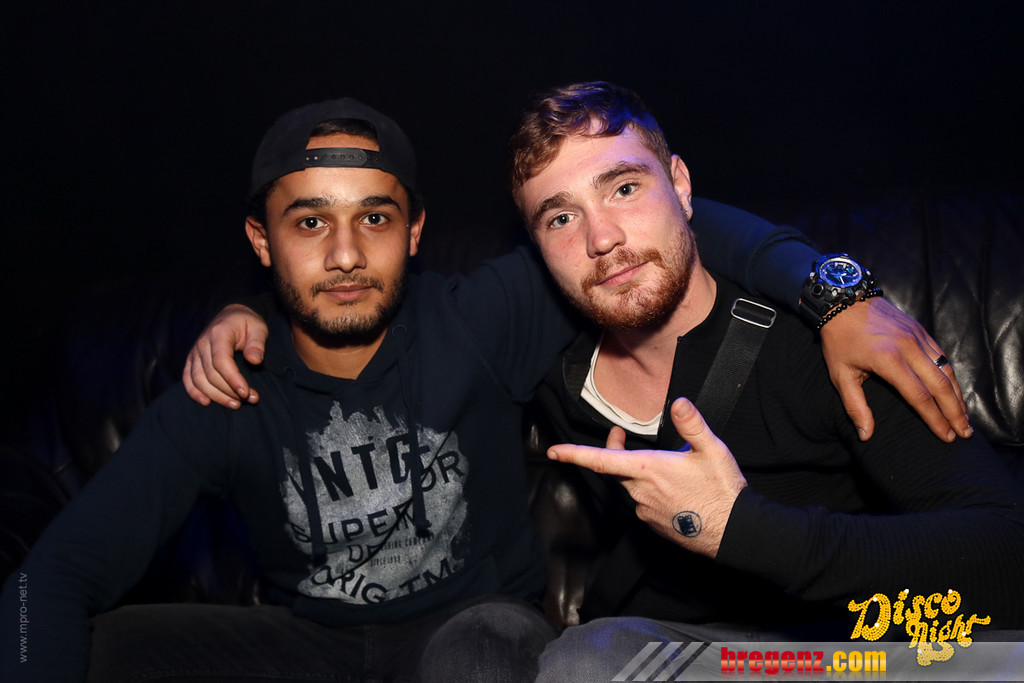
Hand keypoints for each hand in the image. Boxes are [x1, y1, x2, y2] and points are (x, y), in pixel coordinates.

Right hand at [183, 304, 267, 408]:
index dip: (233, 379)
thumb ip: (257, 344)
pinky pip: (187, 378)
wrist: (231, 316)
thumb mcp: (258, 328)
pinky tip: (206, 402)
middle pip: (211, 374)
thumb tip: (255, 360)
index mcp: (218, 333)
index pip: (221, 361)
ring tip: (235, 405)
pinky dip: (194, 392)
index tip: (246, 392)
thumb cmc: (247, 324)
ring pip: (199, 380)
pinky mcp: (191, 360)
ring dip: (216, 396)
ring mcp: (195, 352)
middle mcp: (202, 343)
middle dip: (230, 391)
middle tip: (251, 399)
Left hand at [547, 398, 746, 558]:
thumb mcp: (712, 450)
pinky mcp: (655, 525)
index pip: (601, 460)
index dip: (575, 454)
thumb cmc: (722, 491)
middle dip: (613, 451)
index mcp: (648, 470)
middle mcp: (640, 492)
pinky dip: (649, 491)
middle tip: (619, 436)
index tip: (554, 452)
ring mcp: (646, 511)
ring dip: (635, 473)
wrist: (735, 534)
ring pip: (630, 487)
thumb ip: (692, 424)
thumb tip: (677, 402)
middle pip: (615, 469)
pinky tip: (671, 488)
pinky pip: (643, 503)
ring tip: (659, 463)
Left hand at [820, 296, 969, 441]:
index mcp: (889, 360)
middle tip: (964, 433)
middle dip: (955, 412)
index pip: (919, 396)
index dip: (935, 419)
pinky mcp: (920, 330)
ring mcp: (918, 337)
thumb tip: (866, 435)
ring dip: (958, 395)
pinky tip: (954, 390)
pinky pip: (941, 356)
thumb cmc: (839, 341)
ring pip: (946, 370)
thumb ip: (855, 406)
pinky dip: (950, 375)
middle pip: (941, 385)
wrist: (843, 301)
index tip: (946, 436)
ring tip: (964, 416)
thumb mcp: (840, 375)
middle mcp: (909, 348)